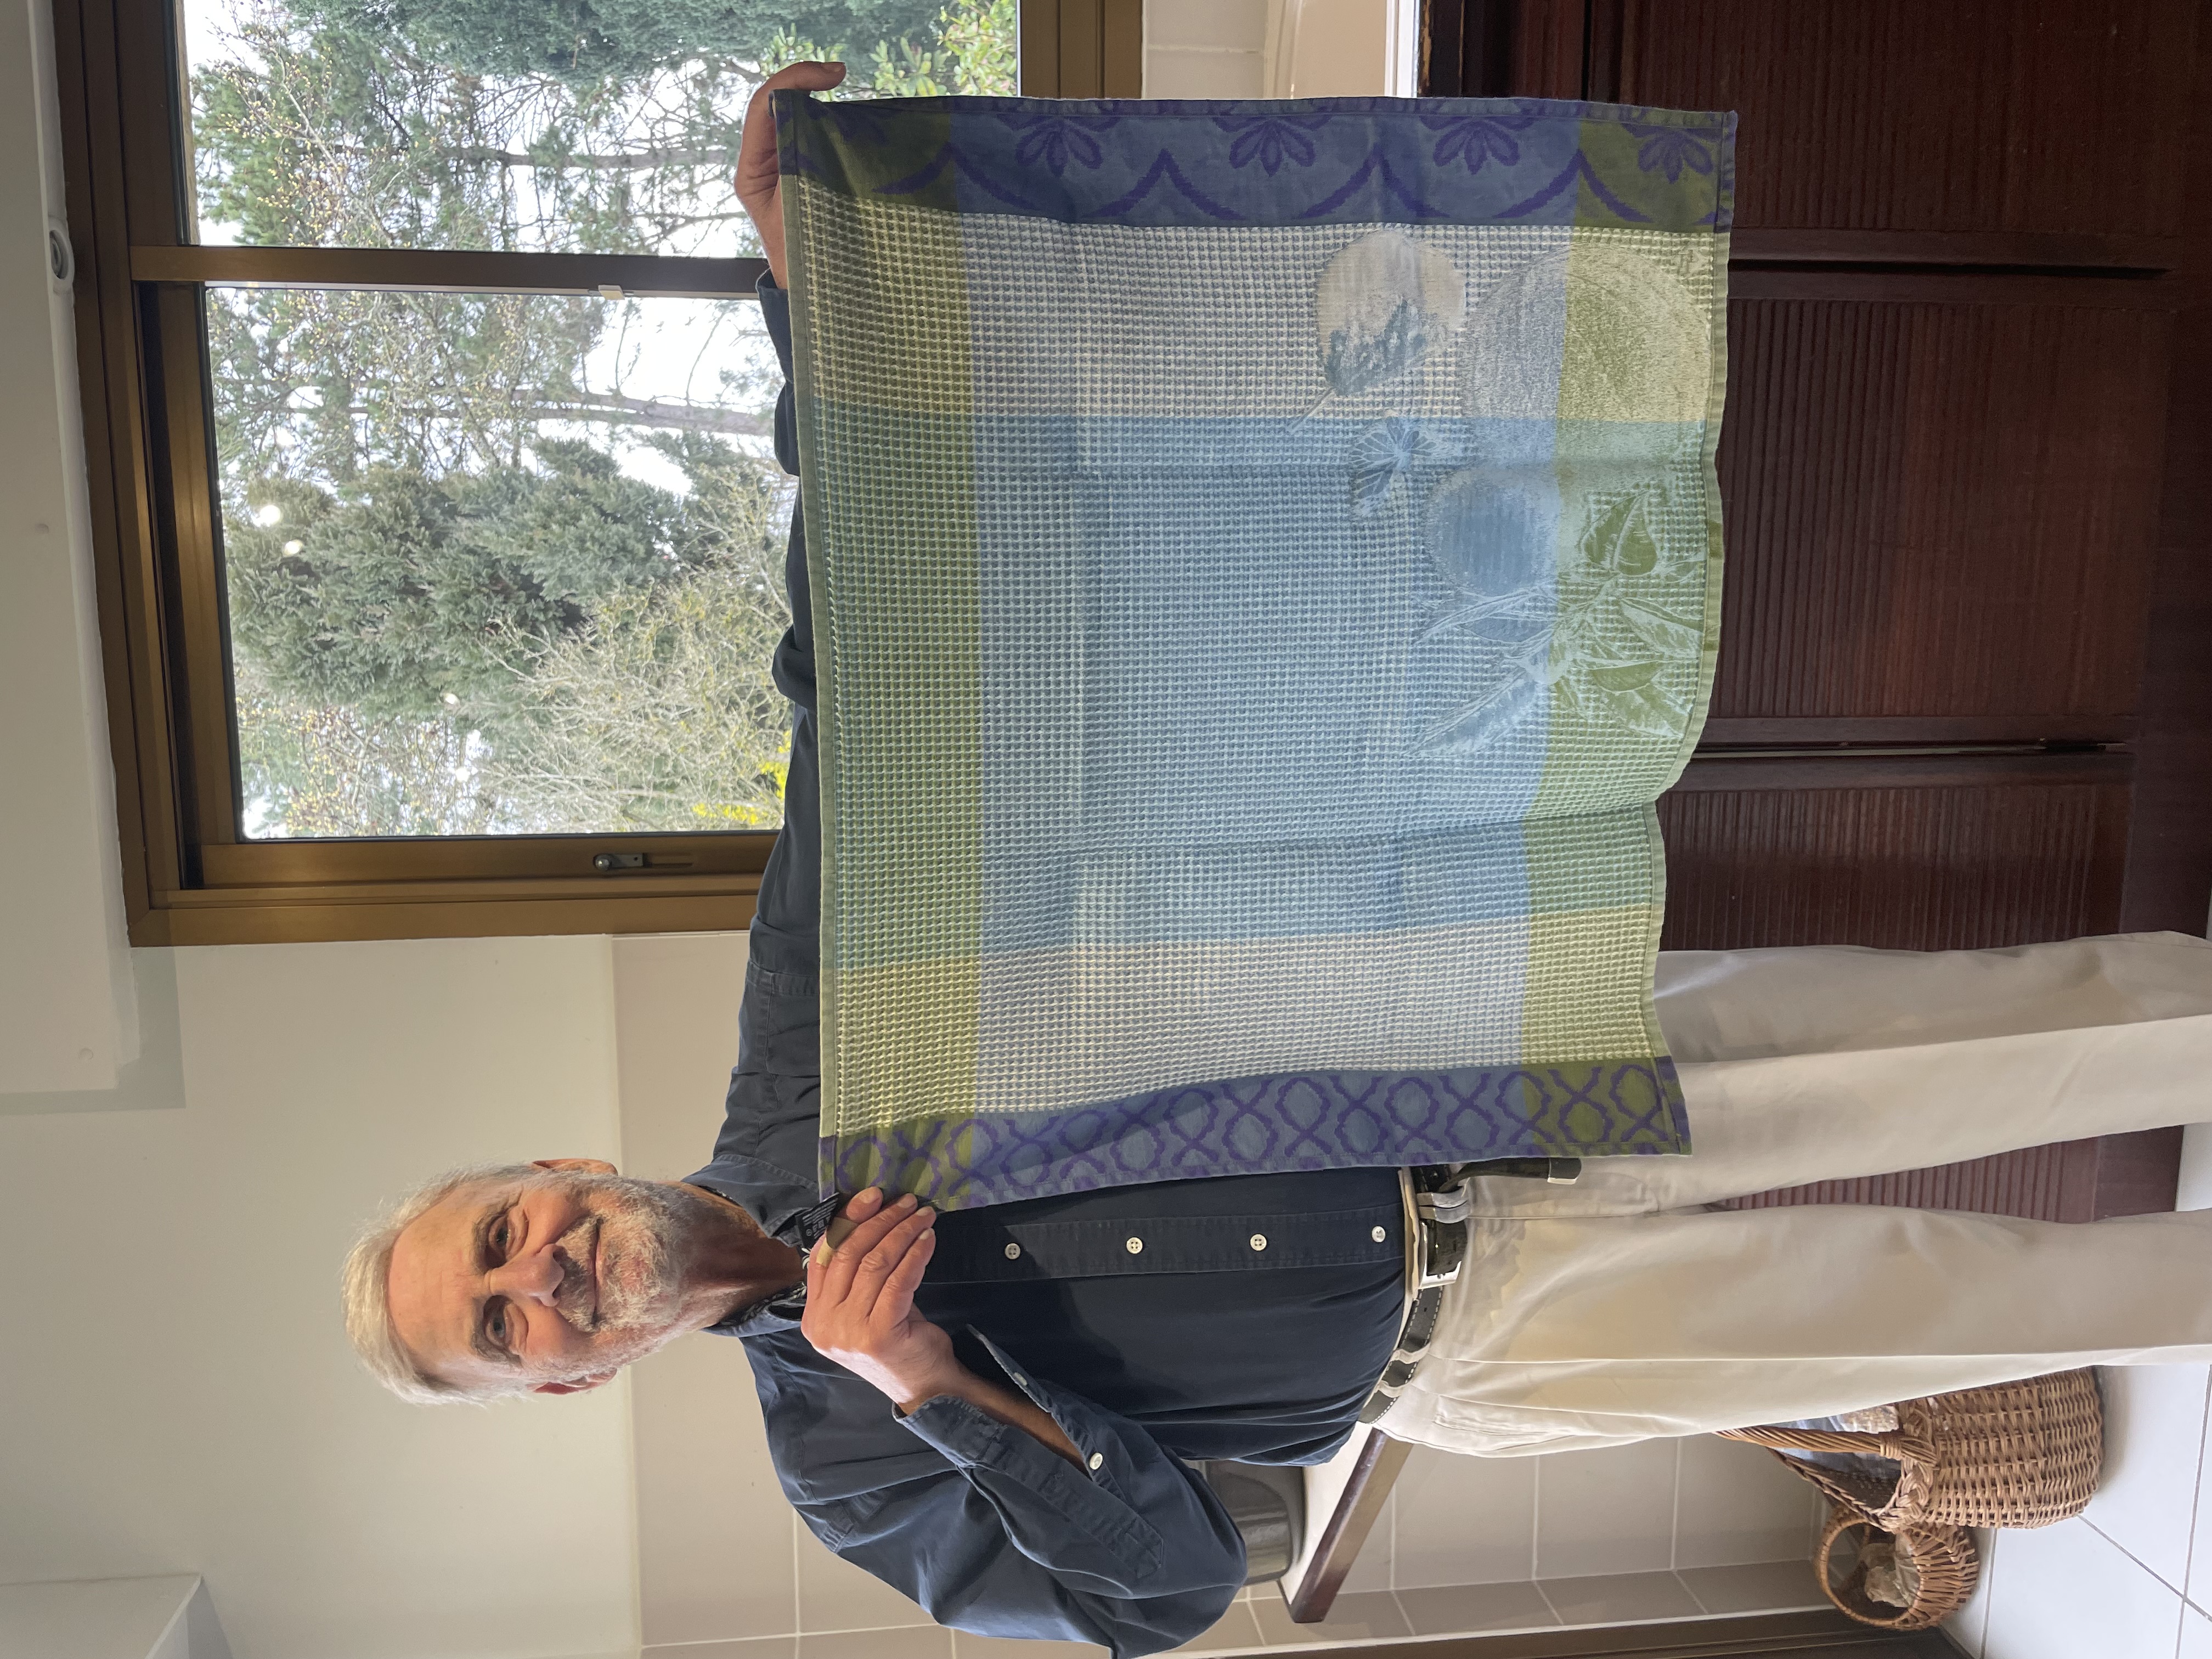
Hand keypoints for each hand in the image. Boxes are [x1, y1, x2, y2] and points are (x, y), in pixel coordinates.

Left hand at [737, 60, 846, 286]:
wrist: (815, 298)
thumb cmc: (806, 265)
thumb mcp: (803, 216)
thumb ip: (806, 172)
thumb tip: (820, 130)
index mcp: (753, 172)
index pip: (764, 108)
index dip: (793, 81)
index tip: (834, 76)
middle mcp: (764, 164)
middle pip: (779, 105)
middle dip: (806, 82)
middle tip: (840, 74)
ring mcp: (785, 168)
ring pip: (796, 118)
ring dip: (820, 102)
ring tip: (846, 90)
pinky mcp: (806, 175)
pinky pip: (814, 138)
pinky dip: (833, 124)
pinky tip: (855, 122)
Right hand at [800, 1187, 959, 1410]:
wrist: (925, 1387)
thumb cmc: (898, 1340)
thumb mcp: (866, 1306)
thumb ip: (856, 1274)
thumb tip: (869, 1216)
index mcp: (814, 1317)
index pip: (823, 1256)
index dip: (847, 1221)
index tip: (872, 1197)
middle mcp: (824, 1325)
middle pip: (848, 1256)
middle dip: (879, 1221)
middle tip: (905, 1202)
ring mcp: (847, 1332)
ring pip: (873, 1264)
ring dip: (901, 1233)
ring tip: (922, 1216)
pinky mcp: (877, 1335)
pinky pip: (898, 1281)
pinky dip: (914, 1254)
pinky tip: (928, 1240)